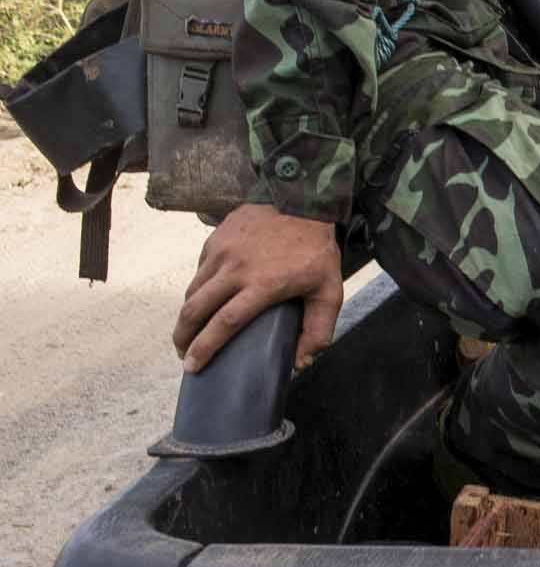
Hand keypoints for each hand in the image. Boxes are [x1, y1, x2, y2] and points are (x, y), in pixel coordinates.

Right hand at [176, 205, 343, 373]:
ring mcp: (222, 250)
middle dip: (182, 336)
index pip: (224, 323)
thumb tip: (300, 363)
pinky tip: (205, 297)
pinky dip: (198, 287)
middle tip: (182, 352)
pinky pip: (200, 269)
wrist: (303, 201)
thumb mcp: (329, 290)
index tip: (193, 366)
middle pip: (195, 309)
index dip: (205, 347)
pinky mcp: (216, 237)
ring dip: (186, 314)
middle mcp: (236, 268)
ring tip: (189, 330)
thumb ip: (319, 329)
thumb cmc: (317, 250)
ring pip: (193, 289)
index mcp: (263, 284)